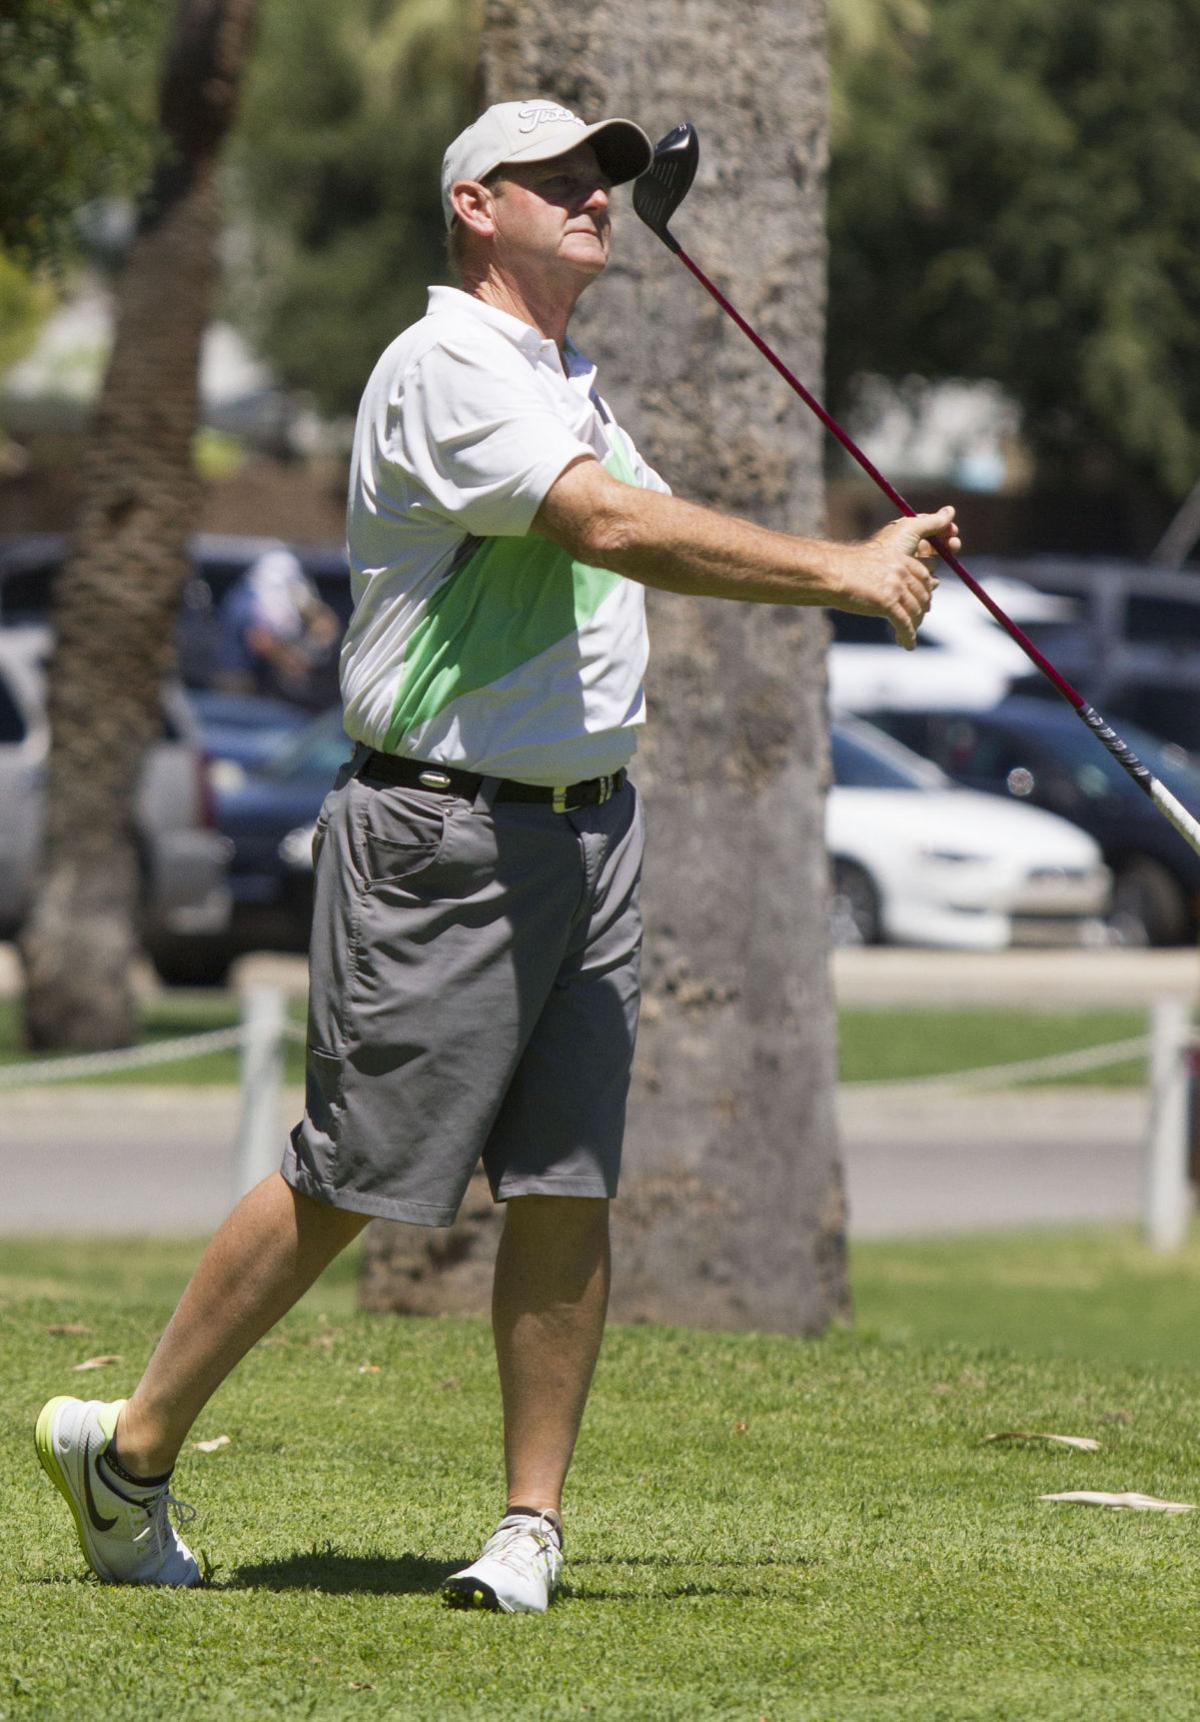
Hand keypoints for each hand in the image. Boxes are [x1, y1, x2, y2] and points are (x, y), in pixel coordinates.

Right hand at [831, 506, 958, 649]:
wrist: (829, 572)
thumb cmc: (840, 569)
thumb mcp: (870, 563)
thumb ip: (885, 572)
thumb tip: (888, 587)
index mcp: (898, 559)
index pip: (924, 576)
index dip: (926, 592)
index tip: (925, 603)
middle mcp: (900, 572)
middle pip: (922, 596)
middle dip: (921, 612)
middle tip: (916, 623)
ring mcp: (895, 587)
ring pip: (914, 612)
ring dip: (914, 627)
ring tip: (908, 638)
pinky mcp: (887, 603)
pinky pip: (904, 624)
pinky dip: (908, 636)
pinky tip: (908, 645)